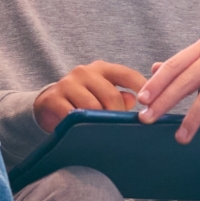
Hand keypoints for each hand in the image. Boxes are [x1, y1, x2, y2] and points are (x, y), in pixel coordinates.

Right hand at [33, 60, 148, 131]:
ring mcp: (67, 84)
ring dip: (99, 122)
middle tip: (121, 129)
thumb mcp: (103, 95)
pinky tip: (83, 132)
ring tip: (102, 132)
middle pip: (111, 96)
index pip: (127, 74)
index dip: (142, 88)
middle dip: (118, 115)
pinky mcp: (52, 99)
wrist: (48, 105)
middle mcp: (84, 72)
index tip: (151, 105)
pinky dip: (80, 125)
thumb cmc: (83, 100)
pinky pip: (71, 115)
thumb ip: (120, 96)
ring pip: (92, 107)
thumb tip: (133, 100)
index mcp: (102, 69)